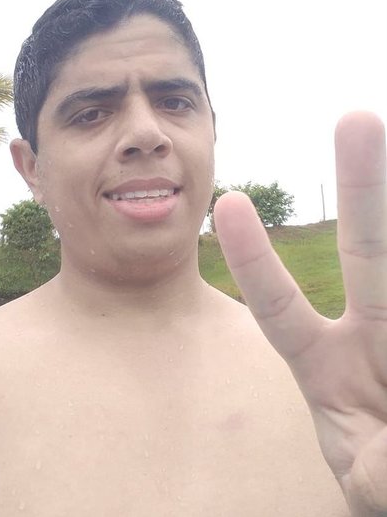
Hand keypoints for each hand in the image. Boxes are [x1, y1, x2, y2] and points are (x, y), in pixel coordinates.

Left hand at [214, 112, 386, 516]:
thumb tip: (382, 469)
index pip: (281, 308)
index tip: (226, 203)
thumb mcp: (370, 485)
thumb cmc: (385, 484)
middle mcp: (372, 337)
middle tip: (355, 117)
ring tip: (382, 121)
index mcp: (326, 370)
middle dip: (363, 188)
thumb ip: (373, 475)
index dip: (255, 260)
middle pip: (370, 253)